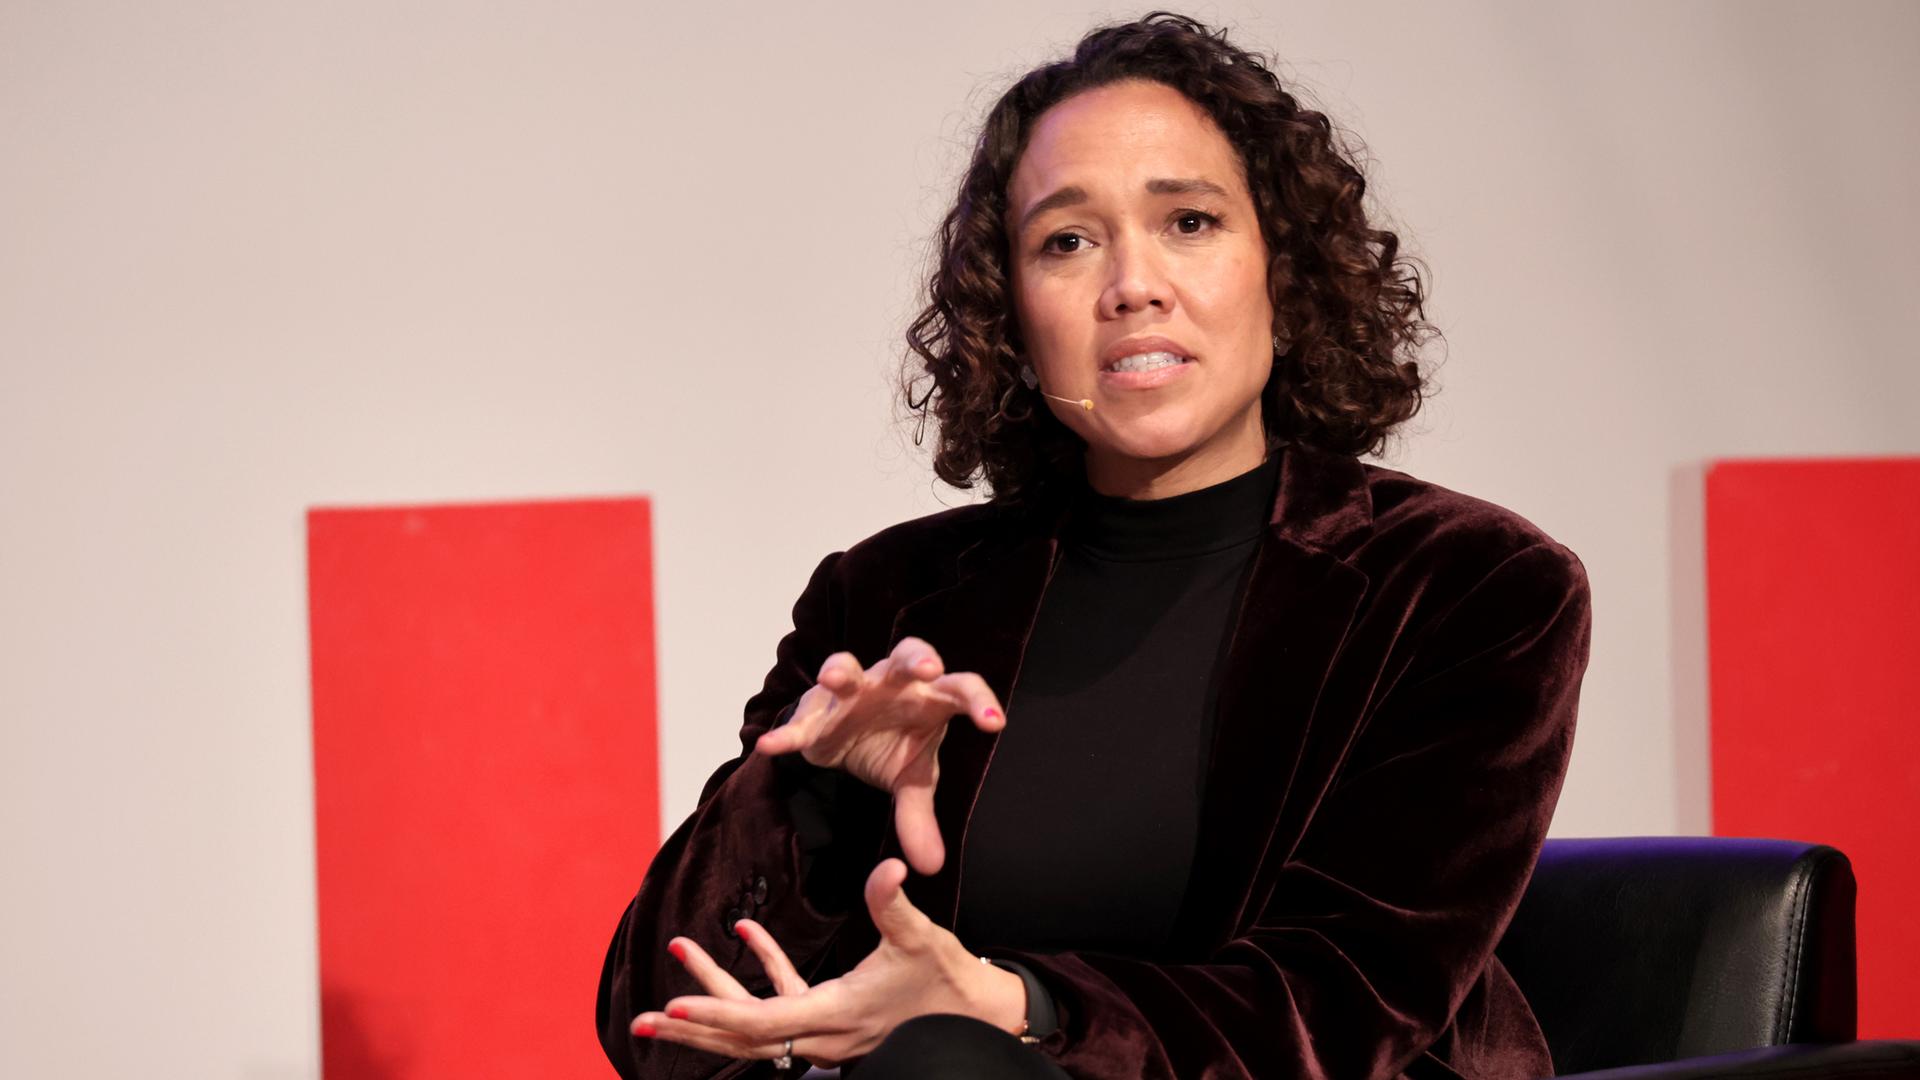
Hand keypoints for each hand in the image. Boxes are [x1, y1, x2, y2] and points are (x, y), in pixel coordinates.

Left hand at [631, 859, 1026, 1067]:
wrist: (978, 1016)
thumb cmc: (949, 982)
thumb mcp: (921, 939)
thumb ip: (894, 903)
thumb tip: (888, 868)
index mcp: (835, 1016)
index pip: (761, 1022)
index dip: (714, 1015)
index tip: (671, 1009)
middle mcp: (822, 1034)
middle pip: (741, 1039)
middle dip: (691, 1030)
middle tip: (642, 1022)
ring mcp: (825, 1031)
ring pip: (754, 1023)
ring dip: (714, 996)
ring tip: (678, 954)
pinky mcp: (832, 1018)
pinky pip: (782, 1000)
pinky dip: (760, 971)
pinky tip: (744, 933)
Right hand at [754, 636, 1004, 873]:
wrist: (846, 739)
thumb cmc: (891, 744)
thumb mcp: (910, 781)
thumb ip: (920, 818)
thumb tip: (931, 868)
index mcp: (928, 697)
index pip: (961, 689)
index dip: (978, 702)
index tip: (995, 723)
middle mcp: (893, 684)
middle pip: (908, 657)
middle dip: (917, 660)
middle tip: (927, 669)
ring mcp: (851, 691)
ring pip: (849, 667)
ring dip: (841, 671)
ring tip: (834, 679)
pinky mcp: (814, 711)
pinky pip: (800, 718)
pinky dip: (787, 731)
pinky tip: (772, 746)